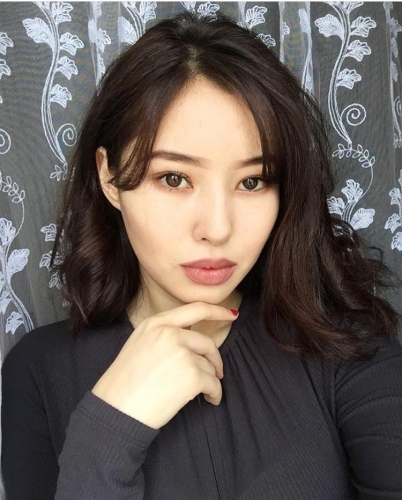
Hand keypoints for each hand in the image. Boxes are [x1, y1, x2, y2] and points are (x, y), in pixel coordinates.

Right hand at [91, 302, 237, 429]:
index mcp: (155, 323)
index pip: (195, 309)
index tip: (231, 314)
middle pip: (207, 342)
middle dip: (215, 359)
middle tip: (216, 372)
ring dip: (210, 380)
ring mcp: (181, 352)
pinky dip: (215, 393)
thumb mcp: (139, 344)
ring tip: (201, 392)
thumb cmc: (124, 383)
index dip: (217, 311)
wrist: (115, 410)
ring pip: (210, 365)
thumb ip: (164, 335)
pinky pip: (214, 383)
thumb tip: (193, 341)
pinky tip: (208, 400)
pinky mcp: (191, 375)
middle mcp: (169, 333)